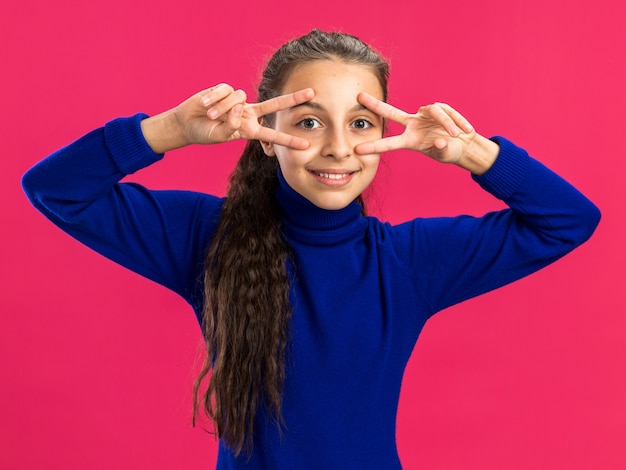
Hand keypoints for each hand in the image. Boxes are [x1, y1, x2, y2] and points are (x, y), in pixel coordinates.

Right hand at [142, 84, 314, 153]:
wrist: (187, 123)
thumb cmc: (204, 133)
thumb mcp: (218, 136)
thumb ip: (230, 126)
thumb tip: (240, 107)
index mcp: (249, 129)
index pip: (272, 134)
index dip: (288, 140)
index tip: (305, 145)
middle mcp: (248, 113)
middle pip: (275, 105)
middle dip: (293, 99)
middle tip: (312, 93)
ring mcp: (238, 101)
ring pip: (239, 99)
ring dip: (221, 109)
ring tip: (209, 116)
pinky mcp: (226, 89)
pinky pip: (225, 91)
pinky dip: (214, 99)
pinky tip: (205, 105)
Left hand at [354, 93, 498, 173]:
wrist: (464, 145)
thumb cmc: (450, 151)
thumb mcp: (445, 154)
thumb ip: (442, 150)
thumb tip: (440, 142)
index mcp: (410, 140)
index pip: (389, 143)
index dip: (374, 146)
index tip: (357, 150)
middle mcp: (414, 125)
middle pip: (392, 113)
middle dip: (376, 105)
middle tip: (359, 97)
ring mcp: (425, 115)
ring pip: (434, 111)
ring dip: (447, 123)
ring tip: (457, 135)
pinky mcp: (439, 108)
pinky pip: (447, 112)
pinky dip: (457, 121)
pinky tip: (465, 131)